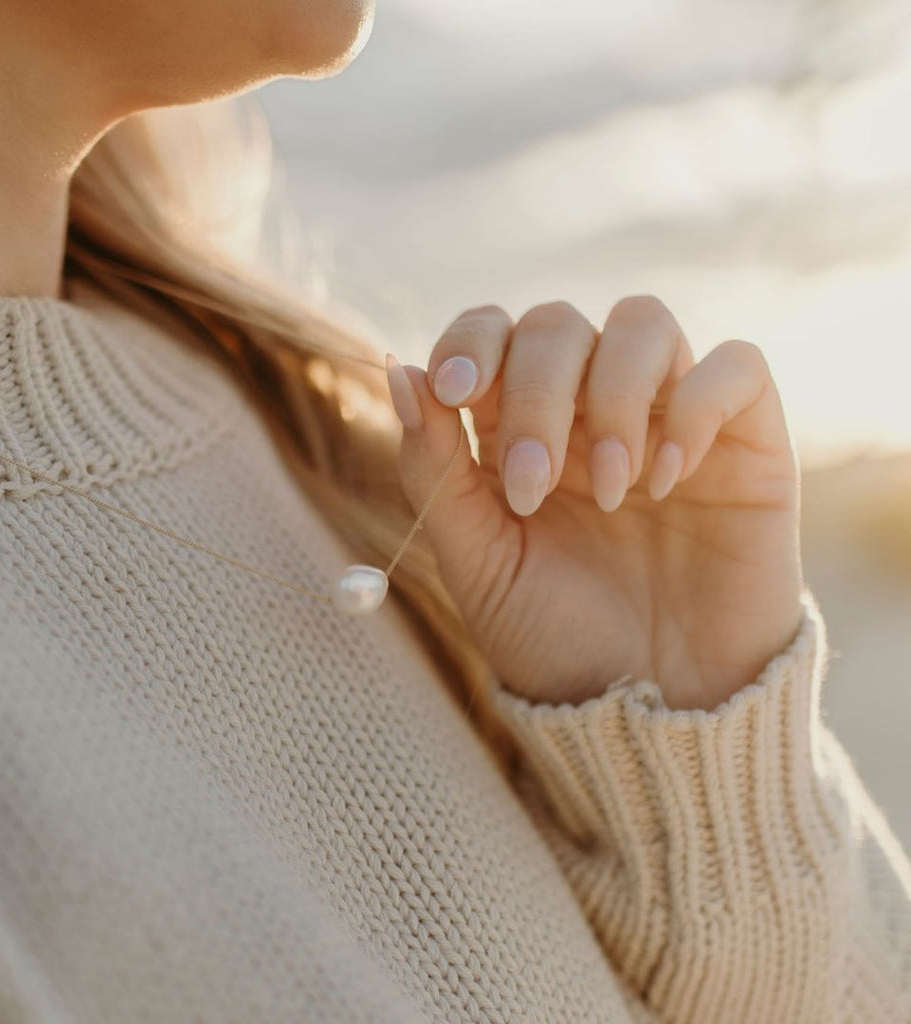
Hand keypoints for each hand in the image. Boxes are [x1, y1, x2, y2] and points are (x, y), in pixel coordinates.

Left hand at [385, 296, 804, 709]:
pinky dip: (697, 406)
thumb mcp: (478, 561)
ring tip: (612, 492)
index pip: (492, 331)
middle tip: (533, 487)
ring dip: (614, 397)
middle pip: (557, 325)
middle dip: (534, 396)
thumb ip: (434, 470)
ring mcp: (667, 417)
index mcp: (517, 428)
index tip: (454, 390)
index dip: (470, 341)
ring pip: (643, 322)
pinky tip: (669, 479)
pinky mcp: (745, 441)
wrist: (649, 707)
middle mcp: (589, 409)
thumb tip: (400, 372)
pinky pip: (736, 367)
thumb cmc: (555, 635)